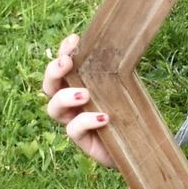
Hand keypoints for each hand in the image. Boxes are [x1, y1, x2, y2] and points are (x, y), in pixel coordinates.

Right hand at [42, 33, 115, 168]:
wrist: (139, 149)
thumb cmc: (128, 116)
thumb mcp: (125, 91)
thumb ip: (119, 74)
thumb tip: (127, 48)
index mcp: (76, 87)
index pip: (63, 66)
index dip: (64, 51)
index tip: (74, 39)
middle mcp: (70, 104)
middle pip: (49, 86)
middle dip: (53, 71)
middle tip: (67, 63)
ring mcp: (73, 122)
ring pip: (54, 108)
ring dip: (65, 97)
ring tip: (84, 94)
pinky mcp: (82, 141)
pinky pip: (74, 130)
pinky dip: (85, 121)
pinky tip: (103, 117)